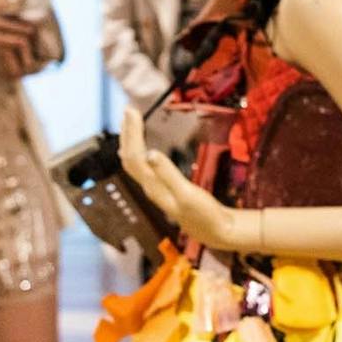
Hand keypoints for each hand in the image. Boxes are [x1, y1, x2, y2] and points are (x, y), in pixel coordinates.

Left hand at [119, 107, 233, 248]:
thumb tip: (149, 152)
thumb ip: (168, 174)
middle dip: (127, 133)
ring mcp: (154, 188)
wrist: (214, 231)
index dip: (131, 133)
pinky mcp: (161, 189)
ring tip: (130, 123)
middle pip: (129, 157)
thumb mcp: (187, 194)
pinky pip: (141, 168)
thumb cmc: (203, 213)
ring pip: (133, 163)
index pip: (134, 155)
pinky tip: (141, 148)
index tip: (132, 111)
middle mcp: (149, 186)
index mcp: (153, 185)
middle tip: (128, 110)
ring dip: (129, 141)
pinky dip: (137, 152)